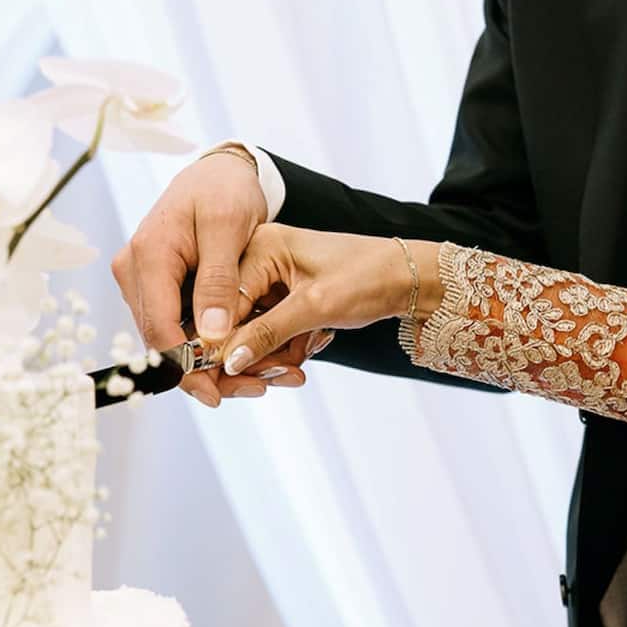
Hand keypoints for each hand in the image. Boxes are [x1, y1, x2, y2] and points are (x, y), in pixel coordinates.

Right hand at [110, 151, 315, 406]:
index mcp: (148, 256)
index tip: (218, 392)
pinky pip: (176, 325)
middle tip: (245, 390)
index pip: (159, 327)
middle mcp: (135, 271)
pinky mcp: (156, 286)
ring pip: (168, 338)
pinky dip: (204, 343)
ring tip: (251, 378)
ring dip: (204, 362)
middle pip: (160, 340)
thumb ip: (218, 280)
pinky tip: (237, 355)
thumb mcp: (228, 228)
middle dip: (200, 370)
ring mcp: (142, 280)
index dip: (186, 365)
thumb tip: (211, 333)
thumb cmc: (223, 191)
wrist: (217, 174)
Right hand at [218, 225, 440, 374]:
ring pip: (249, 334)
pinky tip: (309, 348)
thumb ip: (267, 333)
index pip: (219, 304)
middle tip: (270, 379)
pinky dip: (285, 349)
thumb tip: (228, 359)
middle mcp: (257, 261)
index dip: (219, 344)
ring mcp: (269, 282)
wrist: (407, 278)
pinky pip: (268, 334)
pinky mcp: (282, 299)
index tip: (221, 378)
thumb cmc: (368, 276)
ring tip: (297, 365)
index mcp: (258, 247)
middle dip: (251, 355)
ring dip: (272, 356)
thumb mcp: (315, 306)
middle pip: (229, 323)